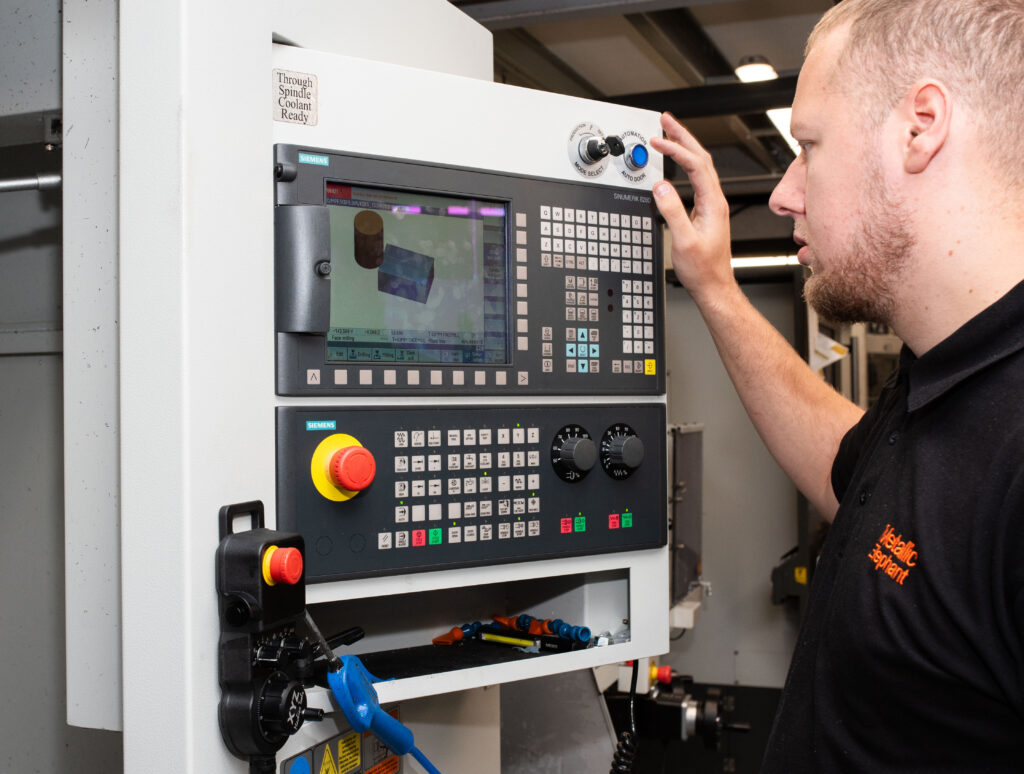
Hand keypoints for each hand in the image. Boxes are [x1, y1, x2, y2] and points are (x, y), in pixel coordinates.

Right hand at [650, 113, 733, 300]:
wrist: (714, 286)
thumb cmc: (702, 269)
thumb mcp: (683, 241)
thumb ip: (672, 211)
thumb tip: (660, 187)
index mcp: (713, 203)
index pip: (695, 164)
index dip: (676, 149)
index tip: (657, 141)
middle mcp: (715, 200)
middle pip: (701, 157)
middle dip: (683, 135)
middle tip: (666, 120)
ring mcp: (711, 204)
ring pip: (700, 166)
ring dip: (684, 147)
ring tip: (669, 133)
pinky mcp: (705, 210)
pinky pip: (696, 178)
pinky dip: (684, 163)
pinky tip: (676, 162)